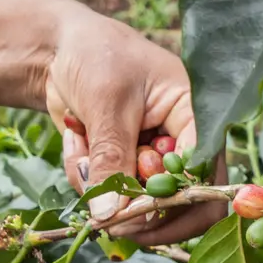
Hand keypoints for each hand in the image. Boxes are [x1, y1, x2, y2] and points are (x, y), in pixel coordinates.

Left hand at [44, 6, 220, 244]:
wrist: (60, 49)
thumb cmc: (97, 56)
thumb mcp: (107, 103)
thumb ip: (112, 158)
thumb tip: (111, 213)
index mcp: (196, 116)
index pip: (203, 175)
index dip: (173, 200)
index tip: (135, 208)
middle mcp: (182, 142)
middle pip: (182, 204)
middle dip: (138, 208)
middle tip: (106, 210)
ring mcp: (153, 158)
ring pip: (140, 205)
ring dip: (102, 188)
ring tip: (79, 148)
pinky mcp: (124, 166)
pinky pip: (111, 196)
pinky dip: (86, 178)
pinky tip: (74, 141)